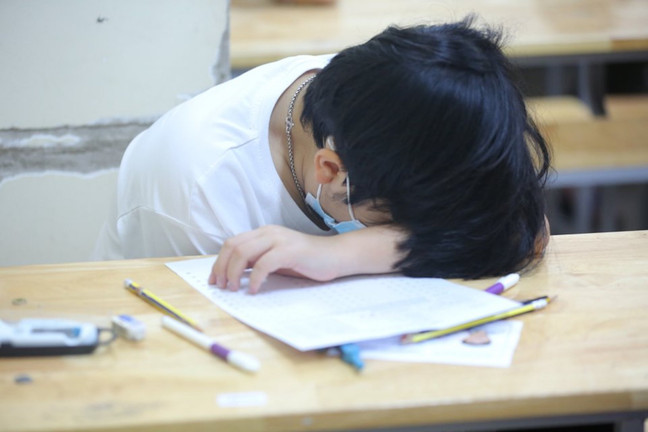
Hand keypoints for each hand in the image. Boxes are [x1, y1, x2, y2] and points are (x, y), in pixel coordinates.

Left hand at [209, 224, 404, 293]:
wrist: (336, 256)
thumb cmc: (307, 261)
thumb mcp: (277, 260)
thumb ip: (257, 262)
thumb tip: (235, 274)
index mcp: (263, 233)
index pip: (231, 243)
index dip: (219, 262)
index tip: (215, 280)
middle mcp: (268, 232)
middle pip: (233, 246)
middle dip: (222, 268)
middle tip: (222, 286)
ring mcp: (279, 240)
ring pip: (243, 252)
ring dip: (234, 273)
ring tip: (235, 289)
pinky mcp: (290, 251)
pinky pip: (264, 264)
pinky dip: (255, 279)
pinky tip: (255, 290)